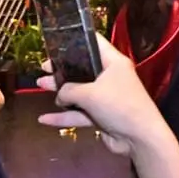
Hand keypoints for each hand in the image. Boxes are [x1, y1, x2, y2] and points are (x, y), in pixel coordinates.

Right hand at [38, 37, 172, 157]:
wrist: (138, 137)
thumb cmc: (117, 105)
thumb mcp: (89, 93)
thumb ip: (68, 90)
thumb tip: (60, 96)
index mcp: (114, 63)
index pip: (95, 43)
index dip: (77, 40)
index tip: (56, 41)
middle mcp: (110, 77)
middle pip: (83, 69)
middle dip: (63, 68)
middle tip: (44, 67)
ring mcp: (105, 97)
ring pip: (79, 91)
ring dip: (60, 90)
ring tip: (40, 84)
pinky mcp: (101, 115)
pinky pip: (79, 113)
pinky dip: (63, 116)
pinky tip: (44, 119)